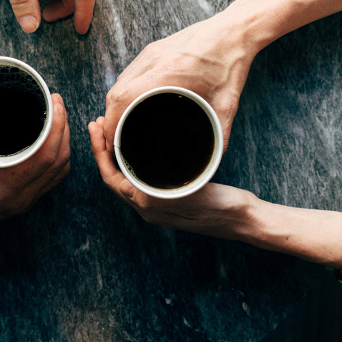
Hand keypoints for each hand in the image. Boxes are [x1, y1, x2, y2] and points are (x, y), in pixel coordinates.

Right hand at [0, 93, 70, 240]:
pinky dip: (58, 157)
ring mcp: (25, 202)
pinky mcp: (24, 202)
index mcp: (2, 184)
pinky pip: (52, 179)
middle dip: (63, 126)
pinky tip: (53, 141)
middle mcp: (19, 196)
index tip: (54, 101)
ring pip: (60, 170)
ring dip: (63, 141)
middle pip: (59, 159)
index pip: (45, 154)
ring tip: (58, 116)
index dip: (56, 125)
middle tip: (56, 101)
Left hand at [88, 117, 259, 238]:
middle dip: (103, 148)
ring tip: (112, 128)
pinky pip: (140, 176)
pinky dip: (132, 157)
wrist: (244, 219)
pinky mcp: (168, 196)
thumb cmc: (223, 207)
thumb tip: (137, 183)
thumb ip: (163, 191)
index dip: (100, 152)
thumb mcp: (191, 195)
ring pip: (125, 175)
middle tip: (98, 122)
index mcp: (148, 207)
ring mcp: (156, 203)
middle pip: (114, 175)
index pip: (110, 178)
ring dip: (115, 153)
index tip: (96, 127)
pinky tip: (137, 143)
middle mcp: (147, 207)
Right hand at [101, 15, 254, 151]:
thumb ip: (220, 134)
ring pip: (119, 82)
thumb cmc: (232, 64)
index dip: (111, 123)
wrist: (235, 31)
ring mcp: (151, 53)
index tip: (112, 141)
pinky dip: (124, 91)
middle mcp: (154, 60)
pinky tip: (131, 103)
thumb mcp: (227, 104)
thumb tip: (214, 160)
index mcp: (169, 73)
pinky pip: (129, 73)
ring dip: (115, 105)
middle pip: (115, 93)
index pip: (123, 99)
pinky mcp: (153, 49)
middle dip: (110, 119)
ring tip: (120, 124)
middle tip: (115, 139)